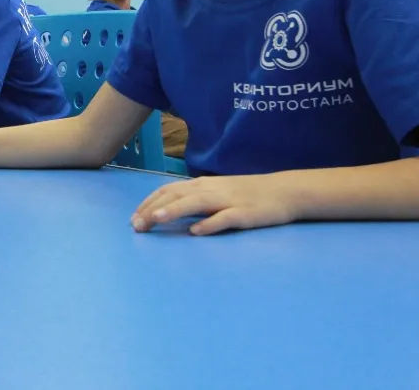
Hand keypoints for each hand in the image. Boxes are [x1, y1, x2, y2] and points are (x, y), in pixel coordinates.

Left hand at [131, 174, 298, 235]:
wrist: (285, 192)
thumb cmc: (248, 195)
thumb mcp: (218, 193)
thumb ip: (195, 201)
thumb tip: (169, 212)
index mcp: (202, 185)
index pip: (169, 190)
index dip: (149, 203)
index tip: (133, 218)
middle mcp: (211, 189)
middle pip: (176, 195)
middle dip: (153, 209)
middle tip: (136, 225)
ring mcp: (228, 200)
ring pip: (196, 203)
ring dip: (173, 210)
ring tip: (155, 220)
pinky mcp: (245, 214)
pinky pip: (225, 218)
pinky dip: (209, 224)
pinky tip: (196, 232)